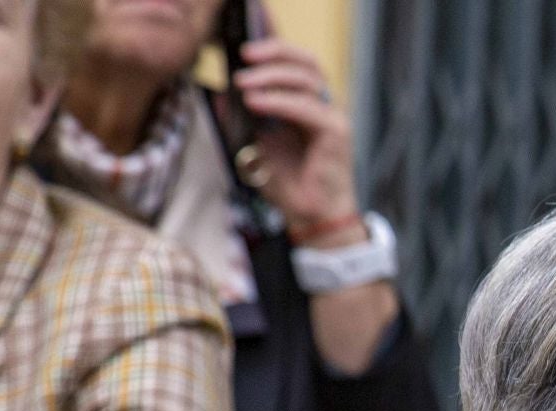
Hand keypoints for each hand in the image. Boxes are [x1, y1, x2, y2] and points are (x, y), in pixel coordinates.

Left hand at [233, 38, 359, 233]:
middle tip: (244, 56)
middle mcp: (325, 107)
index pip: (297, 64)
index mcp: (309, 105)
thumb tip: (219, 93)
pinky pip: (307, 108)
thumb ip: (241, 119)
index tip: (244, 50)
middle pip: (306, 62)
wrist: (312, 217)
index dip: (274, 49)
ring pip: (307, 79)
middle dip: (274, 53)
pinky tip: (256, 102)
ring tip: (244, 83)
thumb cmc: (290, 184)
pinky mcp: (336, 133)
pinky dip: (279, 101)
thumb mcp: (255, 144)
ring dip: (272, 76)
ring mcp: (333, 118)